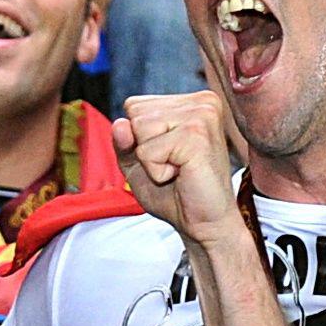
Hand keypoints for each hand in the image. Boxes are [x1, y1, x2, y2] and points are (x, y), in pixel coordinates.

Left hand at [117, 90, 244, 240]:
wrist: (204, 223)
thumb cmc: (175, 193)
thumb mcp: (137, 163)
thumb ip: (123, 140)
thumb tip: (120, 124)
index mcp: (190, 102)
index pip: (135, 105)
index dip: (139, 138)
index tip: (167, 156)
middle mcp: (200, 102)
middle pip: (136, 114)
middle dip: (145, 147)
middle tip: (174, 166)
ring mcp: (201, 115)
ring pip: (140, 128)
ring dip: (151, 160)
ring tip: (178, 169)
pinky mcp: (197, 135)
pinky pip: (148, 150)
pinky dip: (157, 171)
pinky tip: (181, 175)